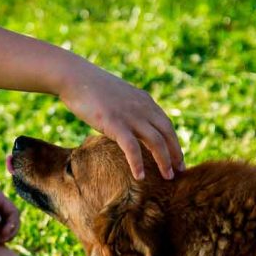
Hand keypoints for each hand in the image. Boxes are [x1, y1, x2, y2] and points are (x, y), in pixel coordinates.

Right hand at [58, 65, 183, 179]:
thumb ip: (129, 109)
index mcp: (144, 101)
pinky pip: (132, 148)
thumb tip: (129, 125)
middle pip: (167, 134)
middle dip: (175, 154)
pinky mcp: (115, 123)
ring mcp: (130, 115)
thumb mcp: (118, 97)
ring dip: (164, 161)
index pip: (167, 125)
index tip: (177, 159)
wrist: (75, 78)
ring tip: (168, 178)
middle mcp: (142, 108)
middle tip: (180, 171)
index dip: (174, 142)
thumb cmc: (91, 89)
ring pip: (156, 142)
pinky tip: (140, 177)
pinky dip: (138, 163)